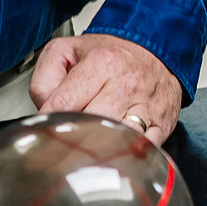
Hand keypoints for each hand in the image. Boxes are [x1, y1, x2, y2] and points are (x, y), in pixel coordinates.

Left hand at [31, 32, 183, 141]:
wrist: (155, 51)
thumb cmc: (111, 55)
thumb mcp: (67, 49)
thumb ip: (45, 79)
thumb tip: (44, 111)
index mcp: (101, 63)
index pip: (64, 103)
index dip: (49, 120)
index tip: (44, 129)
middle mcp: (126, 85)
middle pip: (91, 125)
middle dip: (73, 137)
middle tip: (64, 143)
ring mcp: (146, 106)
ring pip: (118, 140)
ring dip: (99, 150)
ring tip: (88, 150)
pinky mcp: (162, 124)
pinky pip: (142, 149)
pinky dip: (127, 155)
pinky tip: (114, 153)